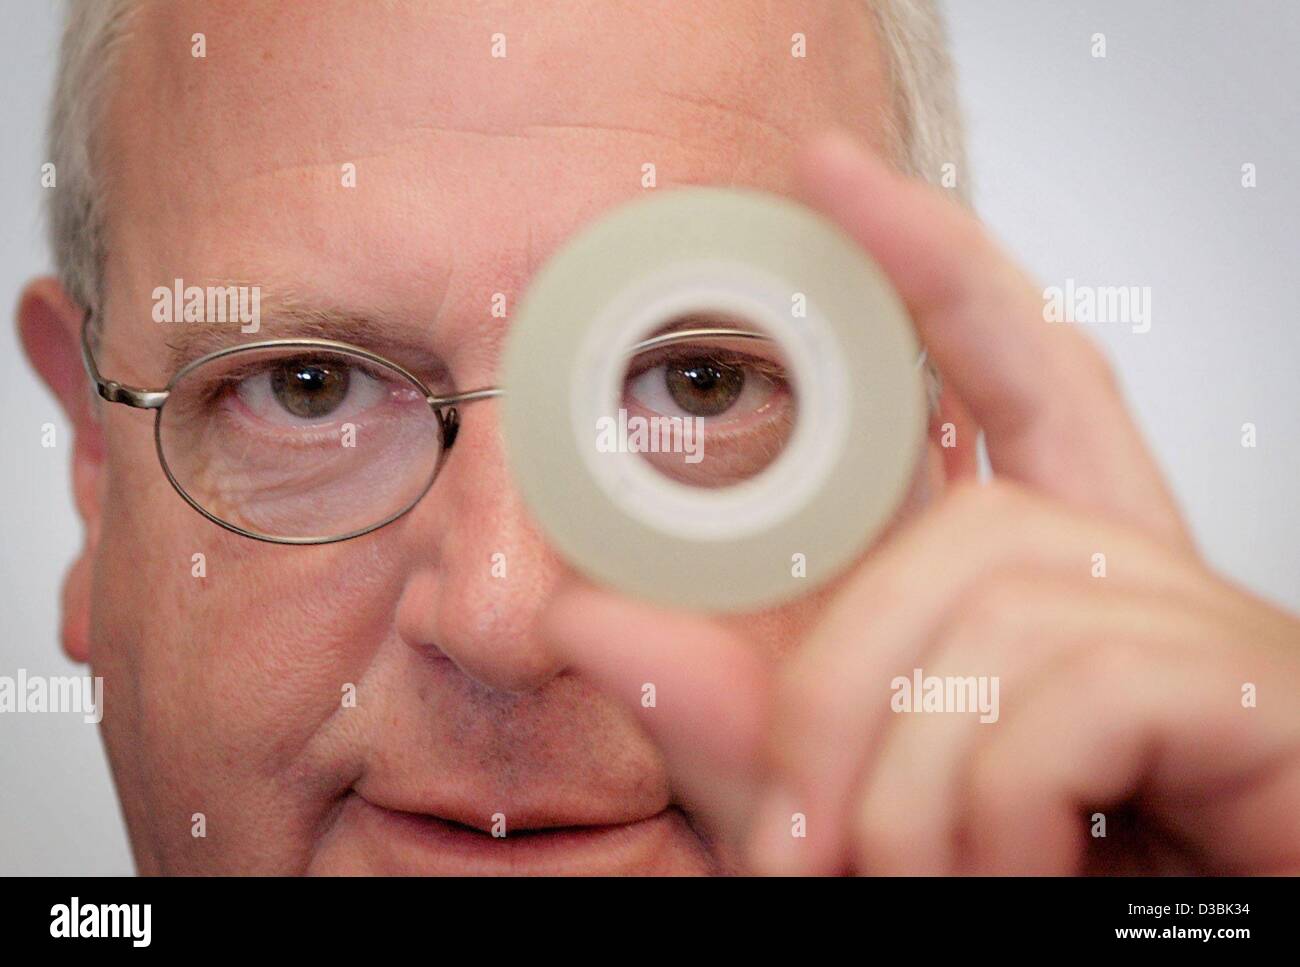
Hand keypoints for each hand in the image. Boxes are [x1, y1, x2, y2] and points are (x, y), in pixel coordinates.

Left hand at [541, 132, 1299, 874]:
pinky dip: (997, 803)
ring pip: (1004, 604)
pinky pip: (1078, 692)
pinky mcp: (1265, 700)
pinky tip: (1012, 871)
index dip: (937, 267)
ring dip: (906, 774)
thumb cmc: (1009, 879)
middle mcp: (1148, 587)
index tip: (836, 180)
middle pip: (976, 514)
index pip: (1010, 378)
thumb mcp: (846, 801)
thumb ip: (738, 719)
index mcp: (1059, 595)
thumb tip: (583, 617)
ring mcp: (1216, 636)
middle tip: (795, 839)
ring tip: (898, 884)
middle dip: (845, 674)